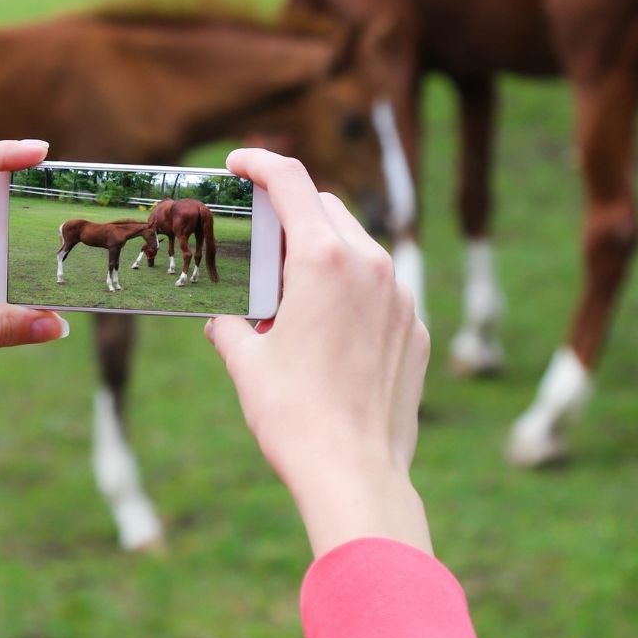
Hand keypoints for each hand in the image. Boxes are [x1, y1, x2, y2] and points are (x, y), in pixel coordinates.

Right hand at [205, 149, 432, 557]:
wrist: (355, 475)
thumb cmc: (295, 416)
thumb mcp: (245, 363)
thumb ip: (230, 325)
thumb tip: (224, 320)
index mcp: (324, 260)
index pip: (291, 182)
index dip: (260, 162)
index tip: (239, 163)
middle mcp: (371, 266)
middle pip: (327, 209)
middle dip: (290, 212)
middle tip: (256, 239)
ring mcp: (400, 299)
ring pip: (358, 248)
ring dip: (321, 253)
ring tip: (287, 293)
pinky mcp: (414, 331)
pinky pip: (380, 291)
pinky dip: (350, 292)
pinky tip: (324, 331)